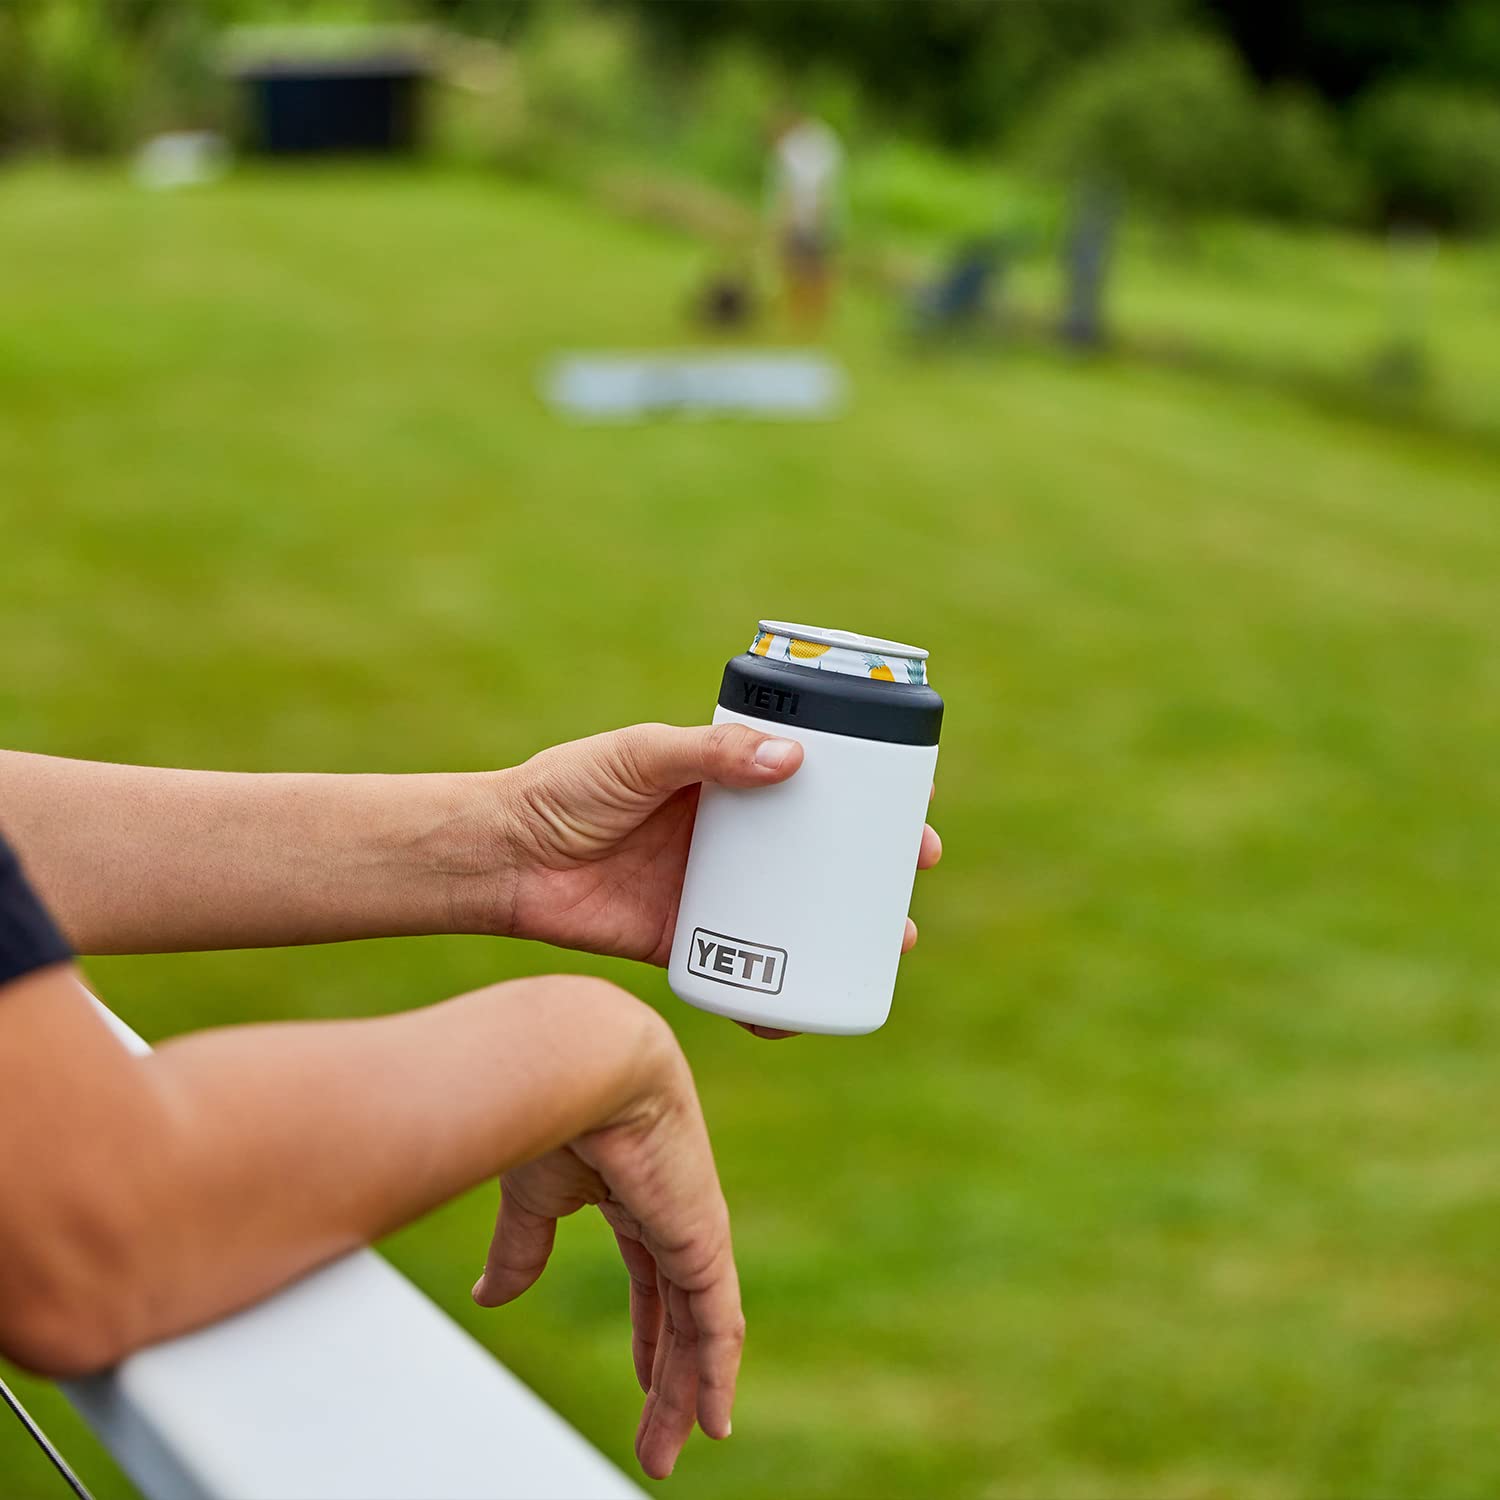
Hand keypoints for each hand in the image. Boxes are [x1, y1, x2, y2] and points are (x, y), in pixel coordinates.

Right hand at [472, 1015, 738, 1480]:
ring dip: (685, 1393)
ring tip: (670, 1448)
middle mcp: (673, 1216)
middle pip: (679, 1316)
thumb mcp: (534, 1196)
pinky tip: (712, 1419)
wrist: (581, 1063)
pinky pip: (717, 1320)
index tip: (642, 1379)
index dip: (648, 1335)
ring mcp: (693, 1228)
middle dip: (666, 1379)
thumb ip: (522, 1248)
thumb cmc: (553, 1107)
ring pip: (698, 1329)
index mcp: (635, 1198)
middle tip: (657, 1441)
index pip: (652, 1283)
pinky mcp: (703, 1239)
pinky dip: (716, 1372)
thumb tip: (491, 1297)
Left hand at [488, 723, 942, 1014]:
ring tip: (891, 945)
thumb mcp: (639, 756)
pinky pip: (743, 973)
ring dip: (847, 933)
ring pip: (796, 915)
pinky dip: (776, 1000)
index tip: (914, 806)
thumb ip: (707, 753)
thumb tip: (794, 761)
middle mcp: (729, 839)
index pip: (814, 784)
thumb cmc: (565, 789)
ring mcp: (710, 893)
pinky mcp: (683, 942)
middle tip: (912, 878)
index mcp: (726, 782)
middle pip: (820, 853)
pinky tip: (809, 1014)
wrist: (503, 858)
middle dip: (874, 869)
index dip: (869, 796)